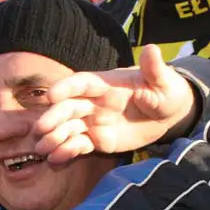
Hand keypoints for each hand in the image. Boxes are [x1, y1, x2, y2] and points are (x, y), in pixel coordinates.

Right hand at [35, 45, 197, 164]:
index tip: (51, 95)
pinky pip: (78, 146)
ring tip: (41, 149)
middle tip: (40, 129)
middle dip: (53, 117)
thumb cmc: (166, 93)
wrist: (169, 116)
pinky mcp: (97, 140)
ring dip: (53, 137)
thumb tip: (151, 49)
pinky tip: (53, 160)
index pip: (82, 83)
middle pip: (68, 107)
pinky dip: (65, 153)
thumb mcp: (164, 81)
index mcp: (107, 84)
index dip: (66, 87)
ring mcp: (93, 122)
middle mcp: (94, 102)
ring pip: (68, 128)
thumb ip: (154, 69)